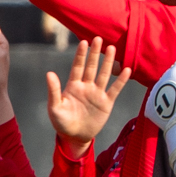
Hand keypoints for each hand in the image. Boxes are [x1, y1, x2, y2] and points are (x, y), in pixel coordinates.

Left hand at [46, 37, 128, 154]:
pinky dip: (121, 80)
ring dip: (108, 62)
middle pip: (91, 67)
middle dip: (95, 53)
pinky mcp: (106, 103)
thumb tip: (49, 73)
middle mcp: (86, 86)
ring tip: (112, 48)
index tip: (84, 42)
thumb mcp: (55, 107)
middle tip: (99, 39)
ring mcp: (97, 94)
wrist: (75, 137)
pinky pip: (115, 89)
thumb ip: (54, 90)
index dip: (81, 55)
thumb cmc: (62, 122)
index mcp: (73, 86)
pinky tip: (126, 69)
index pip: (78, 67)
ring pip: (103, 74)